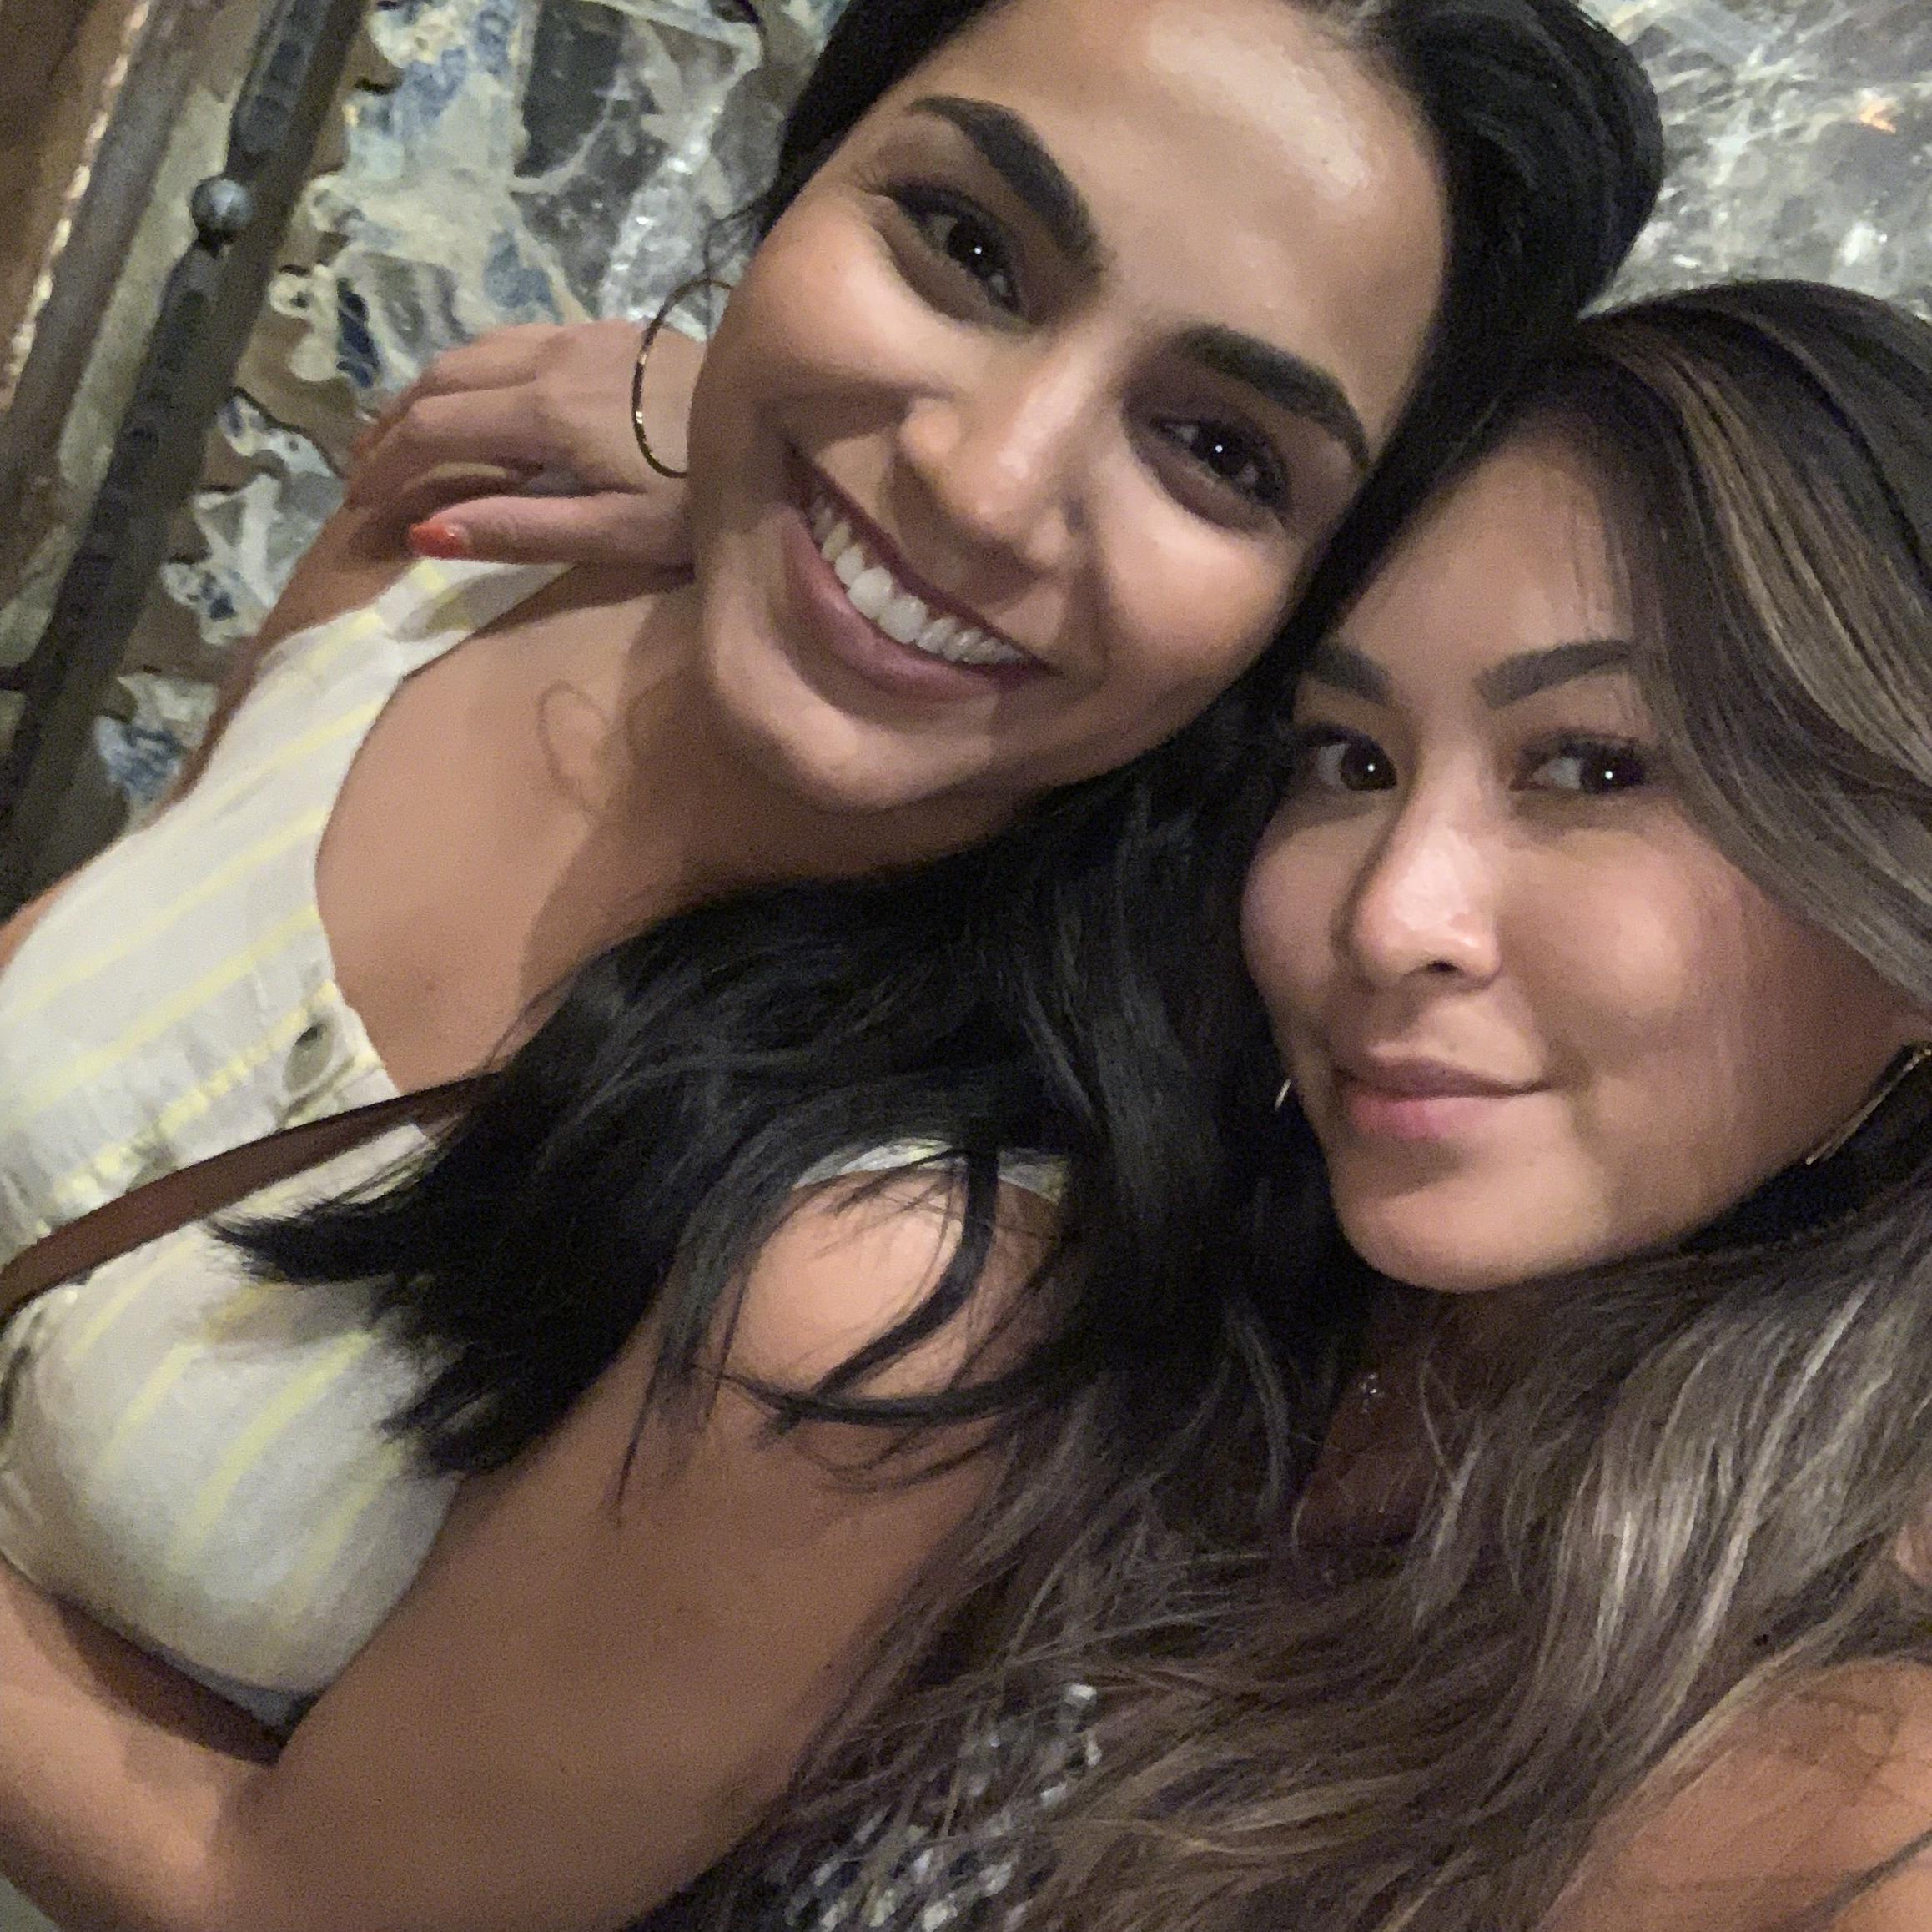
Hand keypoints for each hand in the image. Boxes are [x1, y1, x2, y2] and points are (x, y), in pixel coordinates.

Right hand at [342, 320, 704, 571]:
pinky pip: (513, 339)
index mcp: (546, 412)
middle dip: (391, 427)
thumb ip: (520, 532)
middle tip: (363, 472)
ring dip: (426, 392)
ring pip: (473, 350)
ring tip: (401, 433)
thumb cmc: (706, 499)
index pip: (435, 432)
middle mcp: (551, 358)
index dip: (386, 469)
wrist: (790, 430)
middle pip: (441, 380)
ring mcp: (583, 335)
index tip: (357, 508)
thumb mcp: (617, 533)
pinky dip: (471, 368)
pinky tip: (476, 395)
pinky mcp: (613, 331)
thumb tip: (424, 536)